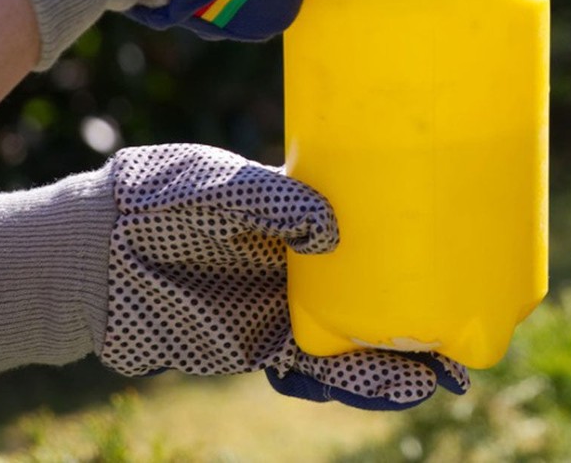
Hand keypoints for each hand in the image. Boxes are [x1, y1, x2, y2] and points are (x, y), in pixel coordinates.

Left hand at [100, 143, 468, 409]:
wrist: (95, 258)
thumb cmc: (158, 201)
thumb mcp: (220, 186)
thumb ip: (276, 203)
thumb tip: (334, 232)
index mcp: (301, 215)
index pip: (371, 225)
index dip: (414, 237)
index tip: (463, 245)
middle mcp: (303, 263)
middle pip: (377, 287)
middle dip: (423, 307)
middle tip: (474, 321)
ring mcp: (285, 305)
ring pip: (357, 336)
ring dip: (401, 358)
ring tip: (448, 372)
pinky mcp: (260, 345)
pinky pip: (319, 368)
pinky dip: (357, 380)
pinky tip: (397, 386)